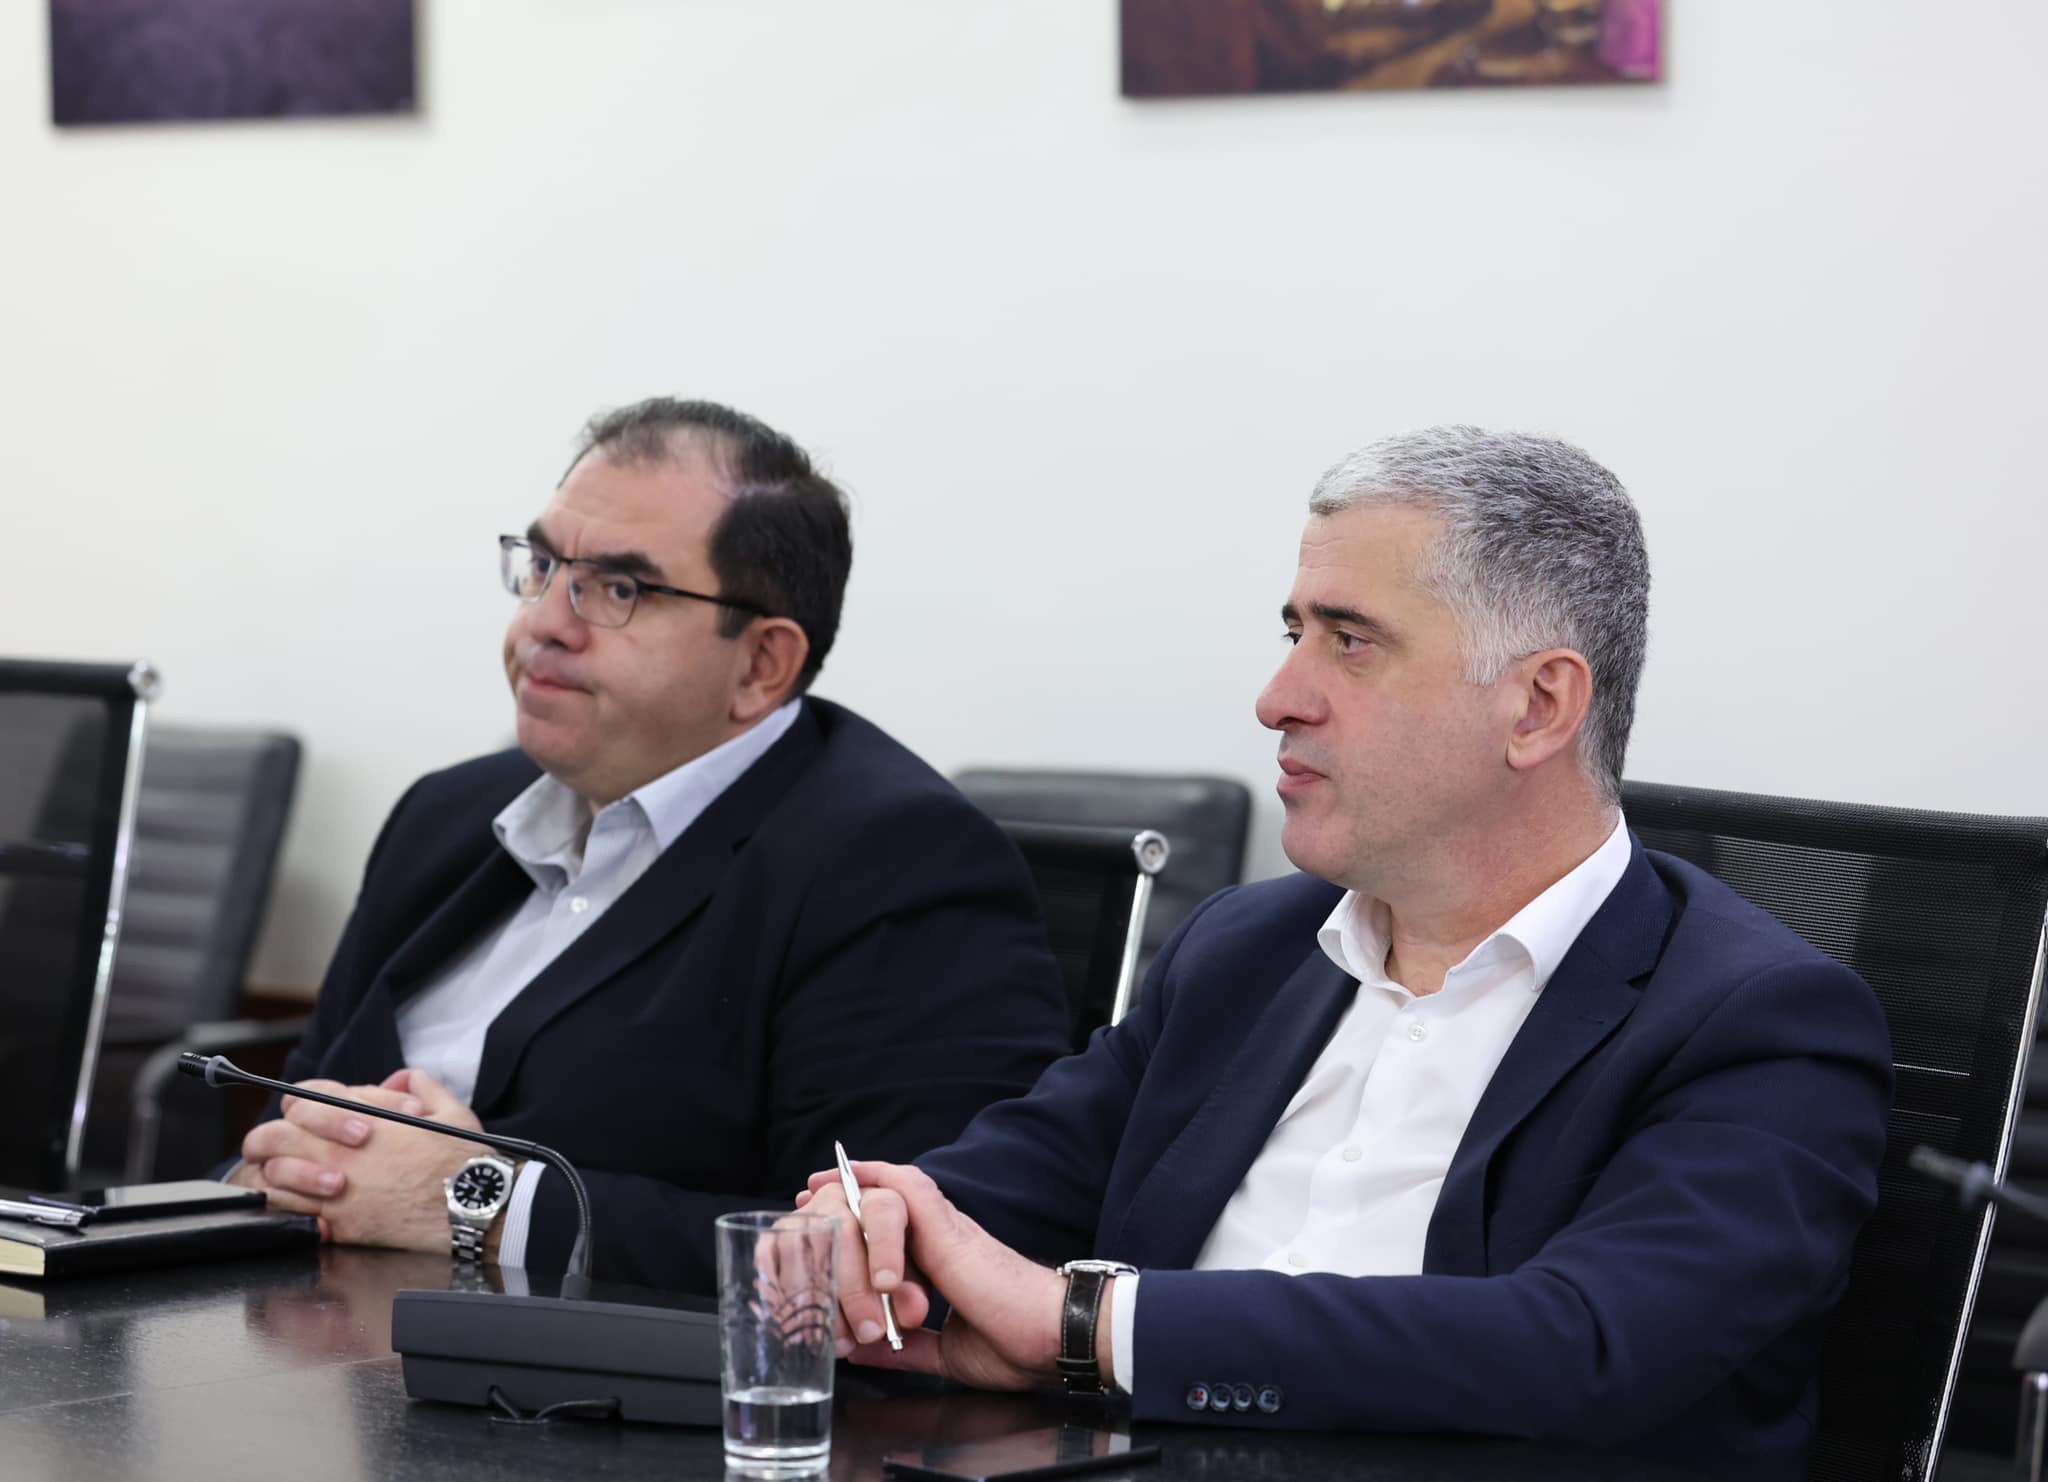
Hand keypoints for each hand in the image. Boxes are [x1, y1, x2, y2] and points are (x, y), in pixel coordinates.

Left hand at [242, 1069, 487, 1252]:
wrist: (472, 1206)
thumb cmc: (464, 1161)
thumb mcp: (450, 1110)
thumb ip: (421, 1085)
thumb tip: (403, 1079)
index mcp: (363, 1118)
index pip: (307, 1097)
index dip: (302, 1102)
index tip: (304, 1113)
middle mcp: (341, 1152)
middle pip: (273, 1136)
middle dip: (266, 1138)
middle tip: (271, 1145)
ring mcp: (336, 1189)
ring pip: (273, 1177)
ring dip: (271, 1175)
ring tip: (280, 1178)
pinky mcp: (340, 1224)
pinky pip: (291, 1215)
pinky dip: (285, 1209)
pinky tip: (293, 1206)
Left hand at [797, 1162, 1068, 1391]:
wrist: (1053, 1336)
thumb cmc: (1017, 1344)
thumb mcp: (945, 1352)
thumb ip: (906, 1348)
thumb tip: (863, 1348)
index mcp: (945, 1267)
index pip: (893, 1239)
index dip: (858, 1232)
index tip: (826, 1232)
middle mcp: (943, 1241)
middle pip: (883, 1211)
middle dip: (841, 1203)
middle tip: (805, 1204)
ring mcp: (947, 1230)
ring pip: (889, 1198)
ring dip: (850, 1192)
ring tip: (815, 1190)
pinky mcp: (950, 1230)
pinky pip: (908, 1190)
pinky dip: (877, 1179)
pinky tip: (848, 1177)